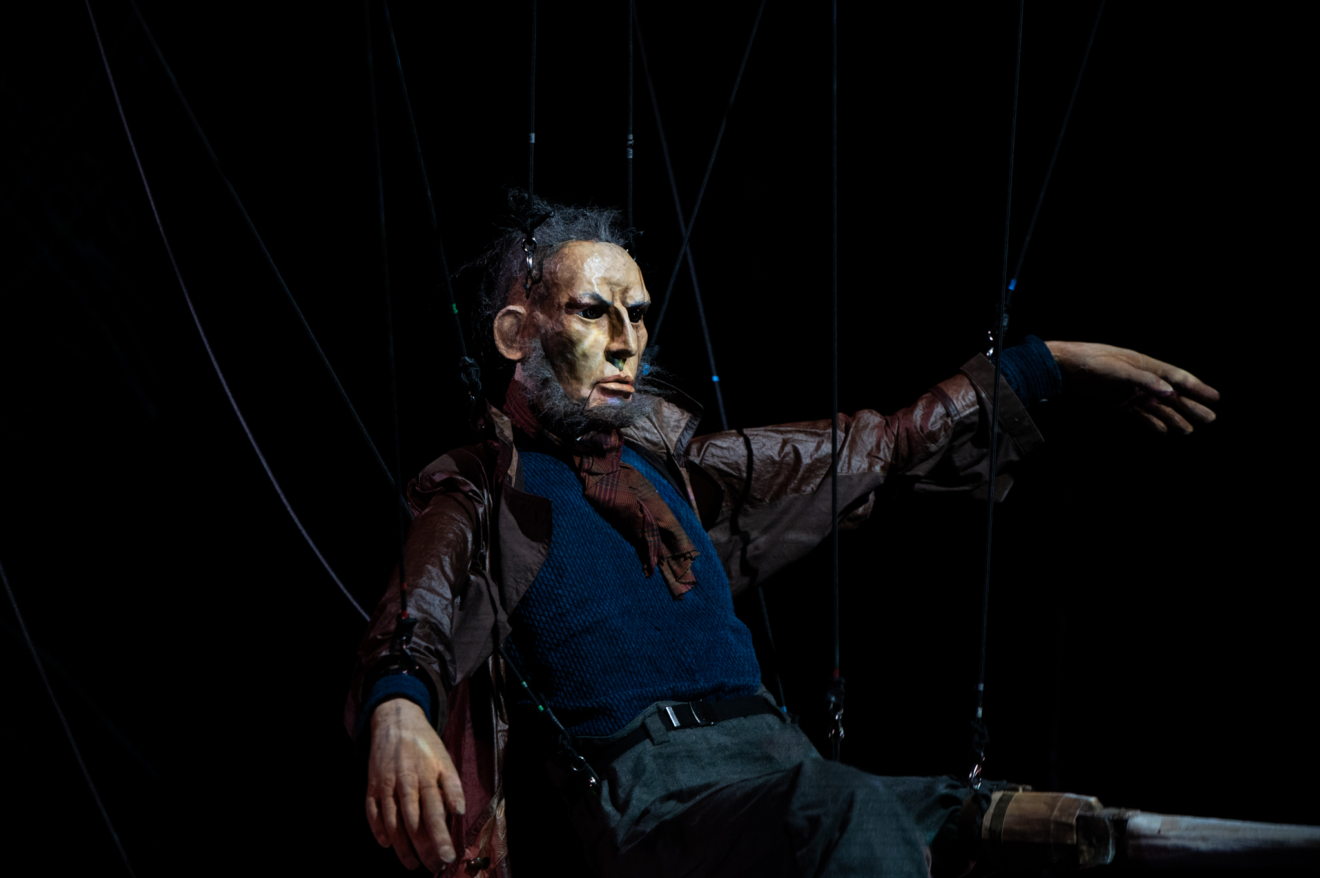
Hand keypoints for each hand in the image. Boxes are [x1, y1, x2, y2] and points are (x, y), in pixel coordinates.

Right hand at [367, 698, 465, 871]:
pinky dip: (377, 830)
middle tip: (433, 867)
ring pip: (392, 822)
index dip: (440, 837)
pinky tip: (386, 845)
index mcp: (426, 776)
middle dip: (423, 848)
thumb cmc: (425, 745)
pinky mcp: (371, 786)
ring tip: (412, 865)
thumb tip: (460, 812)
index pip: (434, 813)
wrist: (396, 721)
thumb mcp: (445, 760)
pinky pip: (371, 812)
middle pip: (413, 823)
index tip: (448, 857)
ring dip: (402, 847)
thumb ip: (452, 786)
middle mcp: (404, 782)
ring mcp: (385, 785)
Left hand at [1043, 341, 1219, 433]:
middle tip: (1211, 418)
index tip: (1215, 398)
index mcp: (1146, 365)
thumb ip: (1144, 380)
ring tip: (1190, 430)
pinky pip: (1140, 415)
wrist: (1063, 366)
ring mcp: (1131, 392)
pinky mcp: (1118, 403)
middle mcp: (1142, 379)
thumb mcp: (1118, 369)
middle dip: (1192, 406)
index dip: (1197, 388)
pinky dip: (1152, 424)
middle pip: (1173, 395)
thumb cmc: (1091, 361)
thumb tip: (1170, 392)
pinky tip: (1164, 432)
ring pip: (1159, 407)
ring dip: (1174, 418)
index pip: (1178, 378)